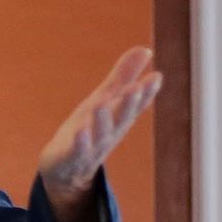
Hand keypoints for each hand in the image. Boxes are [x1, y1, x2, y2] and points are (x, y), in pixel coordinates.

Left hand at [39, 46, 161, 214]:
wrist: (65, 171)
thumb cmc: (88, 130)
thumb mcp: (105, 100)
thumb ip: (123, 76)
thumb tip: (146, 49)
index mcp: (117, 118)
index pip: (135, 104)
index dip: (146, 93)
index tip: (156, 77)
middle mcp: (109, 133)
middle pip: (122, 118)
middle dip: (130, 104)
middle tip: (138, 87)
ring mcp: (91, 148)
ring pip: (100, 135)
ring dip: (102, 120)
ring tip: (102, 102)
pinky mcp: (70, 158)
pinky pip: (76, 151)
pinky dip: (80, 142)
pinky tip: (80, 129)